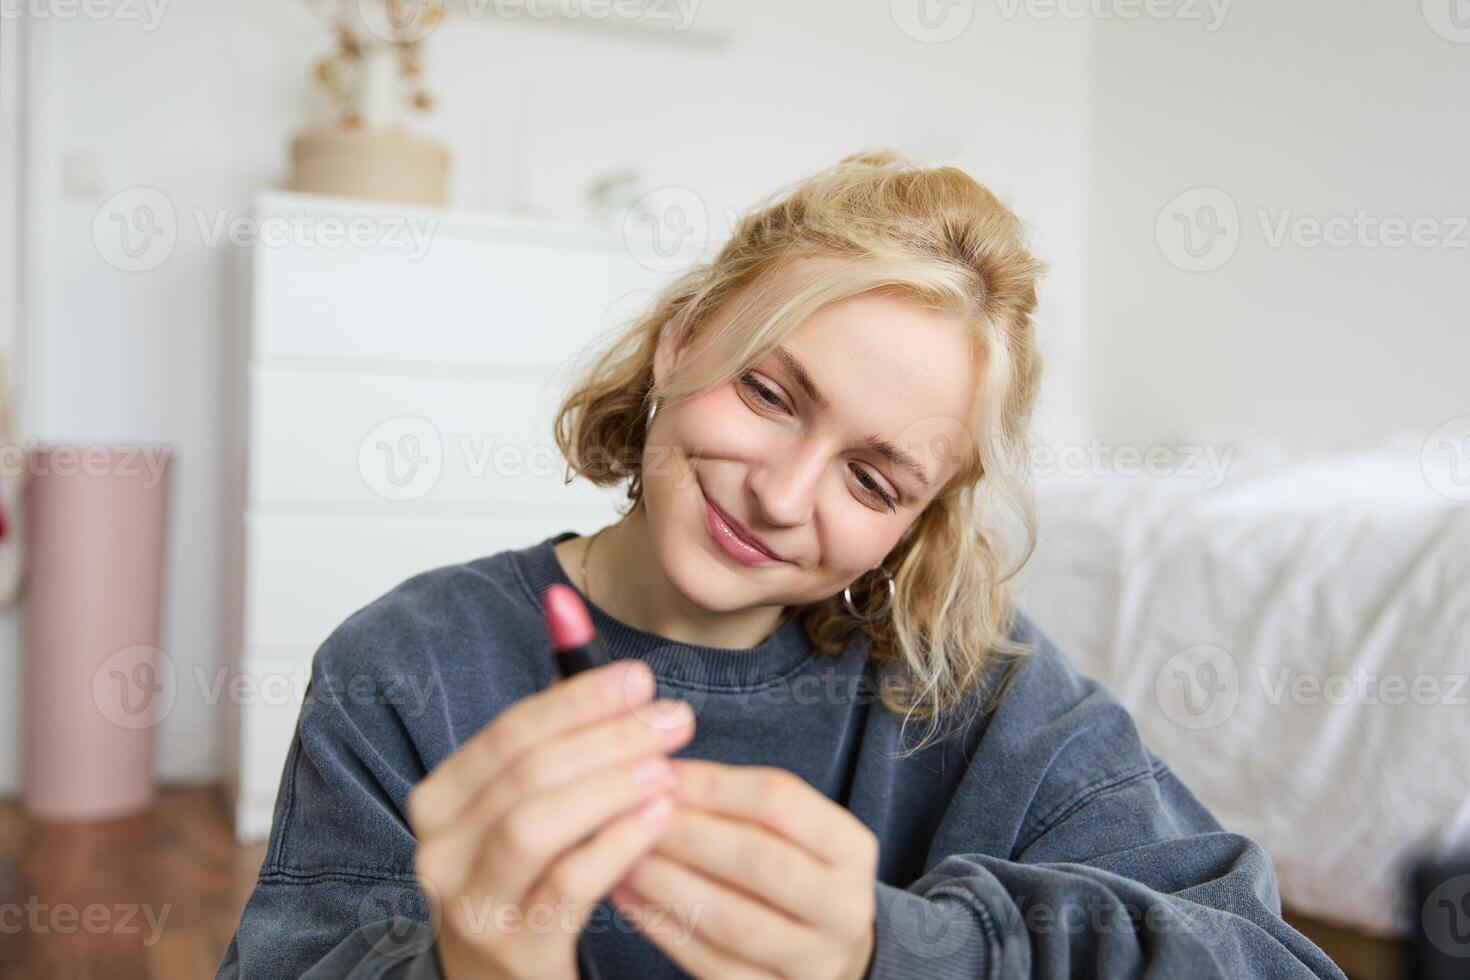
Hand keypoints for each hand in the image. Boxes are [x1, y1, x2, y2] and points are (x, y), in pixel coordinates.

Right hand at [406, 661, 696, 979]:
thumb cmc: (528, 884)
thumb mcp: (526, 812)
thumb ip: (557, 745)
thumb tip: (607, 665)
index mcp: (442, 802)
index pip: (508, 733)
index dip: (578, 700)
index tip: (641, 680)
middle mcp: (440, 852)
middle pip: (523, 773)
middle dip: (605, 737)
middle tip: (672, 719)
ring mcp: (471, 906)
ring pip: (533, 825)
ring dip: (608, 787)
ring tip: (668, 769)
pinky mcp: (513, 952)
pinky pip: (566, 887)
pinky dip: (617, 844)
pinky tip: (659, 819)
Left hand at [610, 760, 877, 979]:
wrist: (832, 955)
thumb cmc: (795, 874)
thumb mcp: (793, 832)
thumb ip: (738, 803)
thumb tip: (661, 774)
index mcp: (851, 849)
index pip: (781, 801)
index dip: (713, 784)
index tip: (661, 772)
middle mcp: (845, 908)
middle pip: (759, 861)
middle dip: (686, 834)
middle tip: (630, 815)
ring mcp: (815, 962)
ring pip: (732, 921)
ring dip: (666, 884)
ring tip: (621, 857)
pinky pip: (712, 965)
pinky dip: (664, 929)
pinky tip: (628, 899)